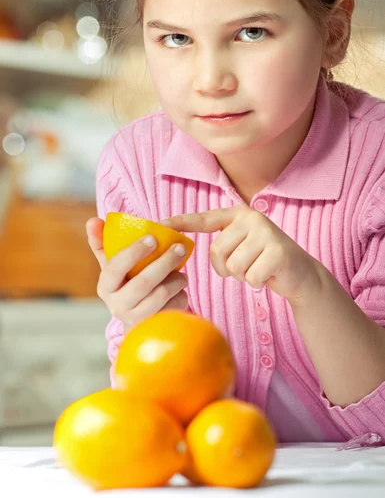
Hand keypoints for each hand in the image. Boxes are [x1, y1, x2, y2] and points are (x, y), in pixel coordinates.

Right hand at [86, 217, 188, 329]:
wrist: (136, 318)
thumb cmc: (125, 282)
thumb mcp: (112, 264)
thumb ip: (101, 241)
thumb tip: (93, 220)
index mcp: (105, 287)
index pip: (116, 267)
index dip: (134, 252)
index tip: (153, 238)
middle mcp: (118, 306)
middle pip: (143, 283)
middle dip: (164, 262)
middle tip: (180, 247)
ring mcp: (136, 319)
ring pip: (161, 295)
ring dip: (177, 279)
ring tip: (182, 271)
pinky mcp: (155, 327)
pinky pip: (174, 307)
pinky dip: (181, 294)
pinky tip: (179, 288)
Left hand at [163, 205, 321, 306]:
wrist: (300, 273)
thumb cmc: (262, 261)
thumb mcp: (240, 247)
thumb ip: (220, 244)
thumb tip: (183, 249)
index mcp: (237, 215)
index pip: (204, 218)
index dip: (181, 222)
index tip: (159, 224)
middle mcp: (251, 218)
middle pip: (217, 252)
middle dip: (226, 269)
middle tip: (245, 267)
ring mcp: (266, 232)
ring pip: (233, 266)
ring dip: (243, 276)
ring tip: (258, 268)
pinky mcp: (278, 251)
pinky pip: (250, 276)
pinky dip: (256, 282)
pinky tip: (268, 275)